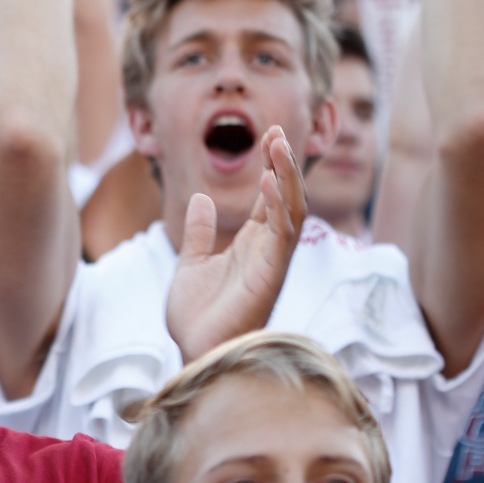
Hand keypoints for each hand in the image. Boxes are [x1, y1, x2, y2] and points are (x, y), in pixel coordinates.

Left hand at [166, 128, 306, 361]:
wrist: (194, 351)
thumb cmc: (197, 318)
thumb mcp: (191, 264)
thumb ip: (199, 232)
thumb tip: (201, 198)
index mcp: (251, 245)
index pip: (269, 197)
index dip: (271, 166)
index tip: (268, 135)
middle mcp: (267, 250)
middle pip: (286, 198)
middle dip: (284, 164)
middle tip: (277, 131)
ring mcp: (272, 262)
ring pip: (292, 211)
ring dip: (287, 177)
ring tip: (277, 144)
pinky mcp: (270, 276)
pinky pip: (283, 235)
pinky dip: (279, 206)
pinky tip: (270, 181)